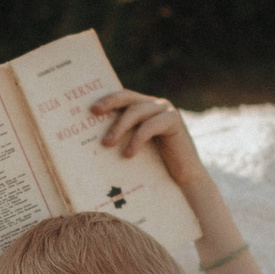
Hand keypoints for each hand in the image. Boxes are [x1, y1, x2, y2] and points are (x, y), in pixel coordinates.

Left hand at [89, 88, 204, 185]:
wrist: (184, 176)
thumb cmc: (156, 163)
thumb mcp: (135, 145)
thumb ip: (122, 136)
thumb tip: (93, 137)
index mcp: (144, 107)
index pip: (123, 97)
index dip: (107, 99)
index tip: (90, 109)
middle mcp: (155, 105)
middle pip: (128, 98)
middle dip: (110, 104)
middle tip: (94, 114)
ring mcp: (166, 110)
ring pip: (137, 111)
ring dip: (119, 127)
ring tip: (107, 144)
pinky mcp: (174, 121)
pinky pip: (150, 126)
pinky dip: (137, 139)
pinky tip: (128, 154)